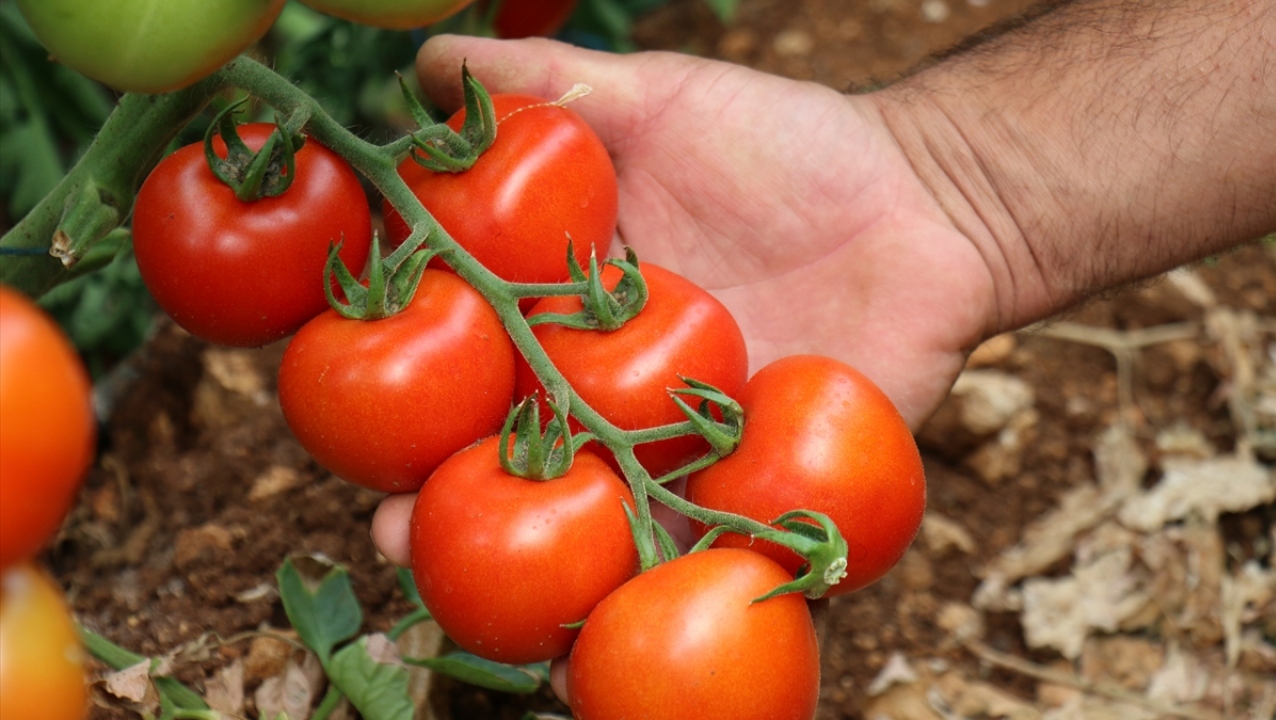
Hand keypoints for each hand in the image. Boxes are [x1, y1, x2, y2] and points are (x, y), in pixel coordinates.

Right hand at [373, 34, 998, 561]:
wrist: (926, 203)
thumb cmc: (790, 147)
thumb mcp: (660, 101)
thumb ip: (548, 86)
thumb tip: (424, 62)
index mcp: (570, 310)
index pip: (465, 357)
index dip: (395, 385)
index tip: (337, 401)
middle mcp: (611, 391)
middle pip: (513, 459)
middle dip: (446, 503)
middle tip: (392, 533)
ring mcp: (682, 451)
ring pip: (594, 526)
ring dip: (533, 576)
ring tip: (476, 611)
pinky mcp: (757, 492)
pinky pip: (708, 558)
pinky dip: (666, 597)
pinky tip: (607, 649)